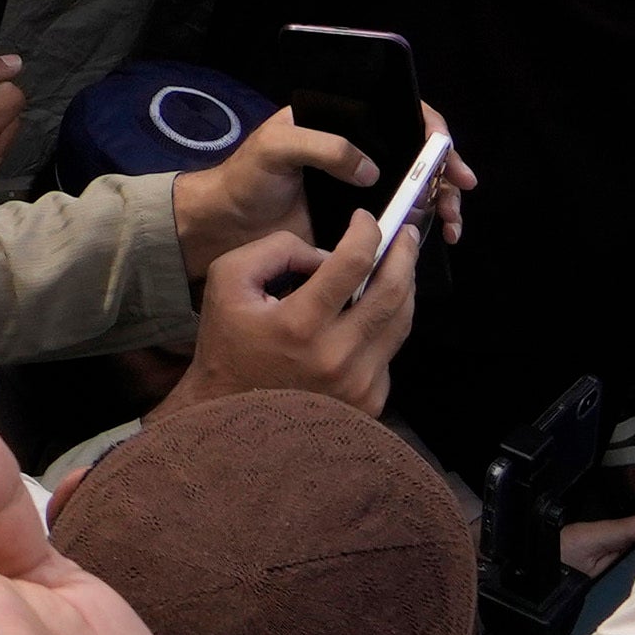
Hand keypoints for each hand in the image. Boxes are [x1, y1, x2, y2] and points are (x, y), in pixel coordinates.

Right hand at [170, 180, 427, 411]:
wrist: (232, 416)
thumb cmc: (227, 343)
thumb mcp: (229, 279)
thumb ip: (278, 250)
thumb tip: (328, 255)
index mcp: (299, 324)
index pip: (352, 263)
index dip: (366, 231)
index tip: (365, 218)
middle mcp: (337, 356)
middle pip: (392, 293)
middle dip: (404, 254)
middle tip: (407, 233)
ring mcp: (358, 384)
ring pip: (401, 323)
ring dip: (404, 287)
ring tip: (400, 265)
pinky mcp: (369, 402)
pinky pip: (390, 352)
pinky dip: (385, 325)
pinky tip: (371, 314)